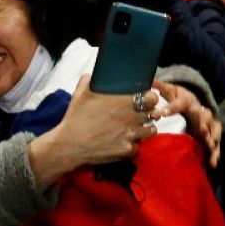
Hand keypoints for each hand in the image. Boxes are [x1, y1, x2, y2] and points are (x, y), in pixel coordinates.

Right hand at [33, 76, 159, 185]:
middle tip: (140, 114)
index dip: (150, 98)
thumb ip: (90, 79)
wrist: (70, 144)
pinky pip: (137, 147)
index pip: (152, 97)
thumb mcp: (81, 92)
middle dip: (149, 113)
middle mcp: (131, 118)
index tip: (145, 99)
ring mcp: (131, 135)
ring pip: (151, 131)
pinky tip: (123, 142)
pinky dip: (132, 145)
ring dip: (145, 129)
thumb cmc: (76, 117)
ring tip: (135, 128)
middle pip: (154, 114)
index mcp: (123, 102)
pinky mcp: (127, 150)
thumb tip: (94, 75)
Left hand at [156, 81, 221, 167]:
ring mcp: (207, 124)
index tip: (162, 113)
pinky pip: (214, 145)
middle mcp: (201, 112)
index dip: (172, 108)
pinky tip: (212, 163)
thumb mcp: (171, 91)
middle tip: (200, 130)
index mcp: (188, 101)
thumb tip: (152, 81)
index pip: (180, 103)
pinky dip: (214, 153)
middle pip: (203, 117)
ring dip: (212, 138)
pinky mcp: (210, 135)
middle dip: (202, 123)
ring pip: (213, 130)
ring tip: (210, 146)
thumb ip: (162, 88)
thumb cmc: (178, 98)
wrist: (193, 102)